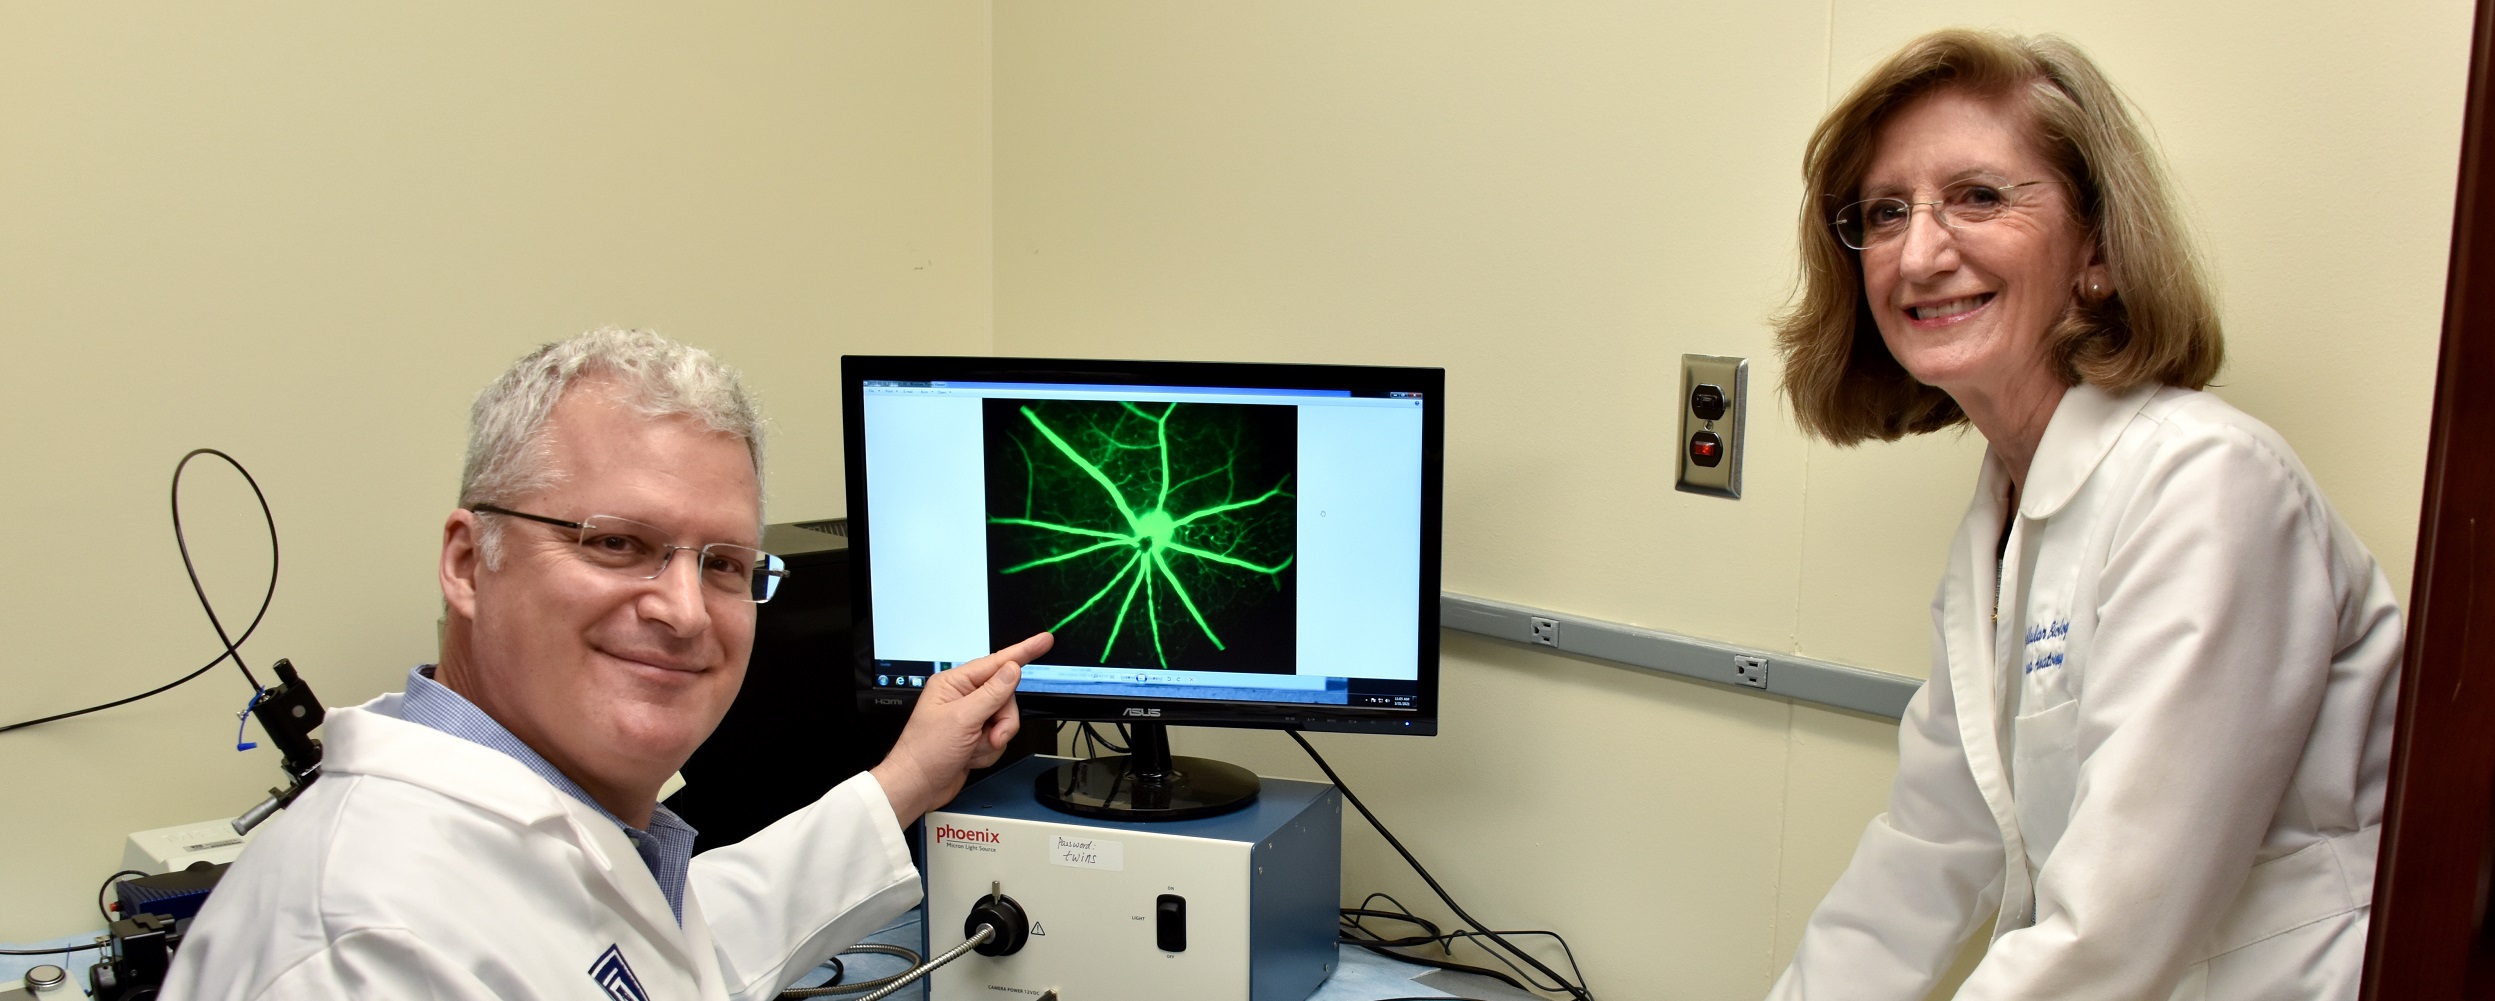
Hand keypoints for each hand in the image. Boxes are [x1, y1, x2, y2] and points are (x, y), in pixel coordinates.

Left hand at [869, 633, 1050, 825]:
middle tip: (992, 734)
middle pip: (1006, 696)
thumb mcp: (963, 719)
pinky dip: (989, 750)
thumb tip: (1012, 670)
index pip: (995, 662)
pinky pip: (999, 736)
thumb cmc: (926, 752)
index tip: (1043, 641)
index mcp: (954, 684)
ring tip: (975, 748)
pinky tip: (971, 755)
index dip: (1023, 651)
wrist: (918, 787)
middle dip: (1003, 720)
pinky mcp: (975, 736)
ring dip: (994, 738)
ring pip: (1005, 719)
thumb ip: (992, 693)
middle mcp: (962, 697)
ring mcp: (970, 718)